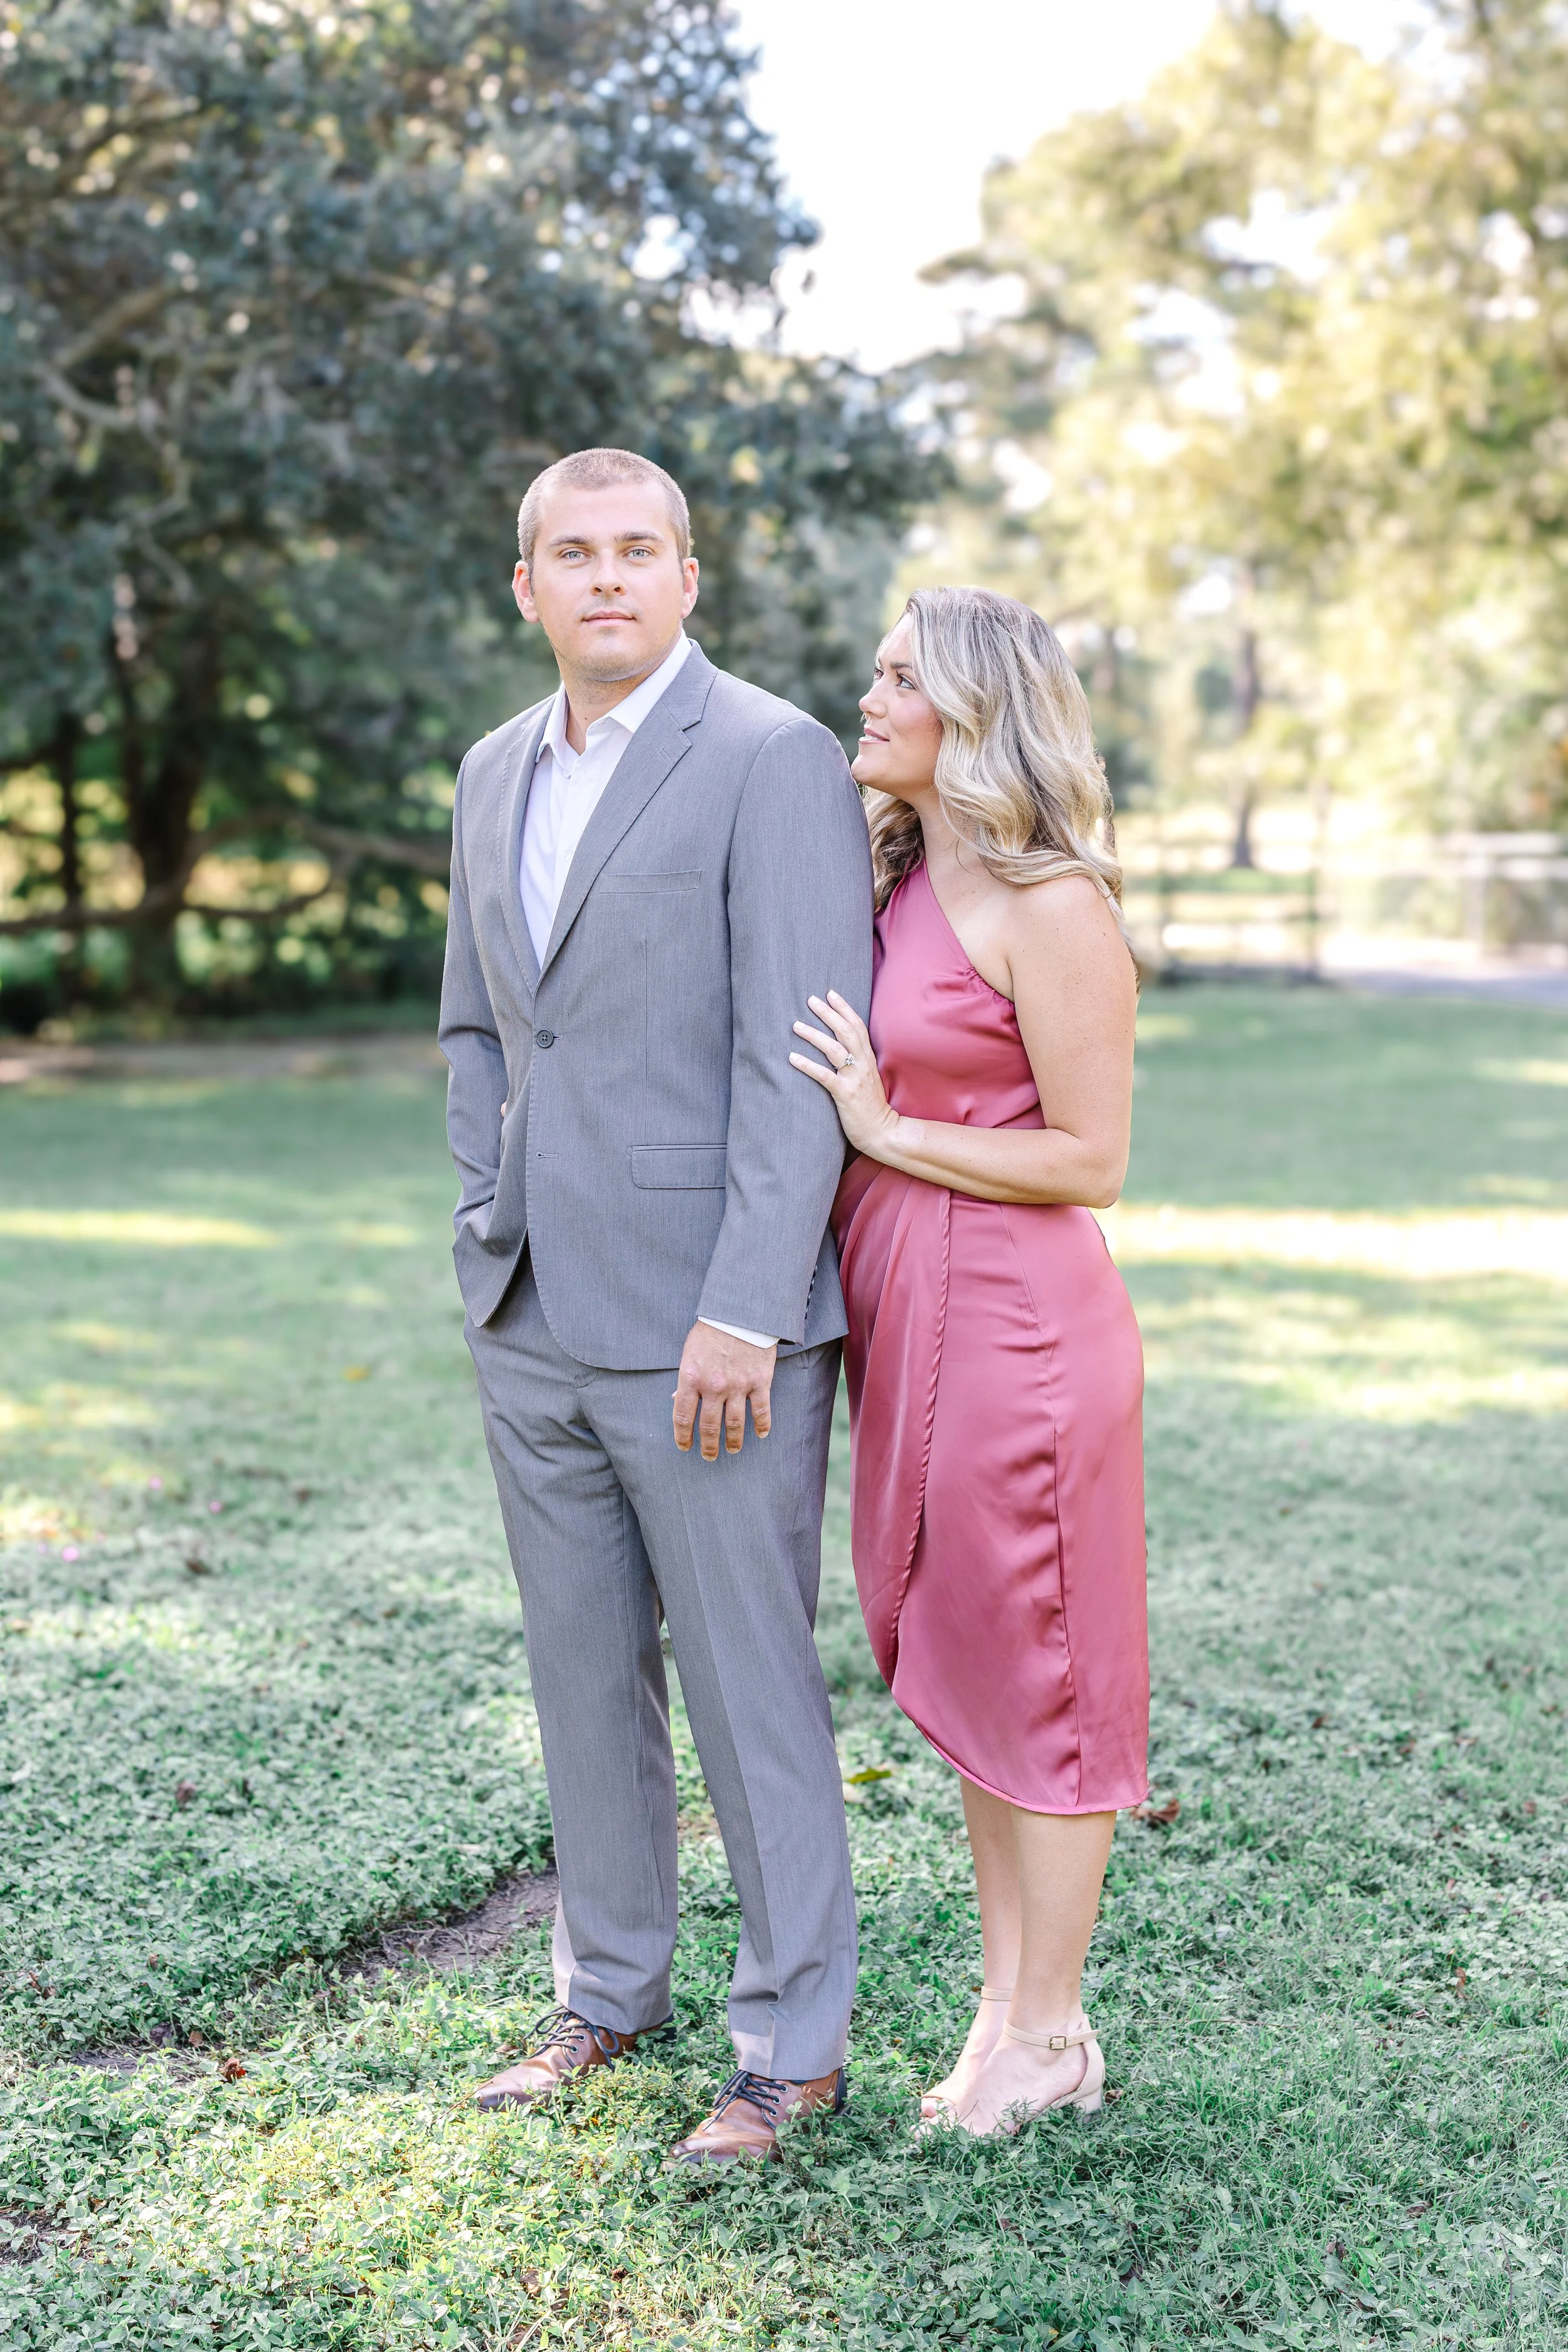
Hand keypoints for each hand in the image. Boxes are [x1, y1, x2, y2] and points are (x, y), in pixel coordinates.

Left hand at [672, 1322, 776, 1458]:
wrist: (740, 1313)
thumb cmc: (711, 1330)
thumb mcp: (689, 1352)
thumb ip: (684, 1378)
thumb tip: (676, 1399)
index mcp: (691, 1378)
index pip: (683, 1417)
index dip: (682, 1437)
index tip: (684, 1447)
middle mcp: (713, 1387)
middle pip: (709, 1426)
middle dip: (708, 1446)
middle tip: (709, 1456)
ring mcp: (738, 1386)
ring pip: (735, 1424)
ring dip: (733, 1441)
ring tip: (733, 1450)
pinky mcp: (759, 1382)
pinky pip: (761, 1411)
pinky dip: (762, 1426)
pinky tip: (761, 1434)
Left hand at [789, 992, 899, 1156]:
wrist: (883, 1132)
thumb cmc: (871, 1107)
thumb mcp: (867, 1079)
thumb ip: (857, 1062)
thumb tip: (840, 1049)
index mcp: (868, 1059)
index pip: (857, 1026)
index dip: (844, 1008)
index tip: (830, 994)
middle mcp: (863, 1065)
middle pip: (845, 1032)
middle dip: (828, 1013)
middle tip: (810, 1000)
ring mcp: (854, 1079)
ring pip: (834, 1049)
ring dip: (813, 1035)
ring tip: (796, 1025)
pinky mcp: (845, 1095)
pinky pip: (824, 1076)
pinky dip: (807, 1065)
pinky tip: (792, 1057)